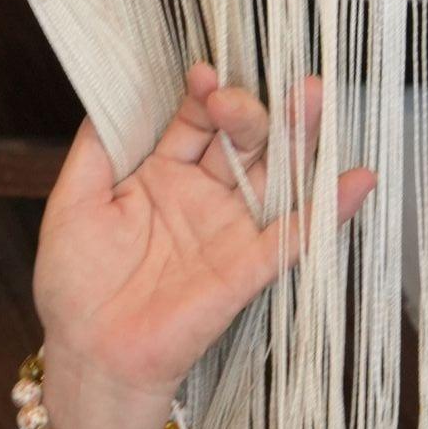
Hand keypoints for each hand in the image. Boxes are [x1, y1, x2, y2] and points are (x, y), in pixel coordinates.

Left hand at [26, 65, 372, 428]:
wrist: (89, 353)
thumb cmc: (74, 283)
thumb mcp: (72, 201)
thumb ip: (95, 148)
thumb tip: (111, 92)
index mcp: (160, 173)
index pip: (194, 120)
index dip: (202, 96)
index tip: (201, 75)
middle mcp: (202, 195)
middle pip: (240, 140)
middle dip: (247, 110)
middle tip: (235, 99)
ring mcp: (228, 230)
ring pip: (273, 175)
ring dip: (297, 138)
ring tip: (312, 96)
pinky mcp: (247, 269)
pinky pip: (294, 236)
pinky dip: (326, 210)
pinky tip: (355, 179)